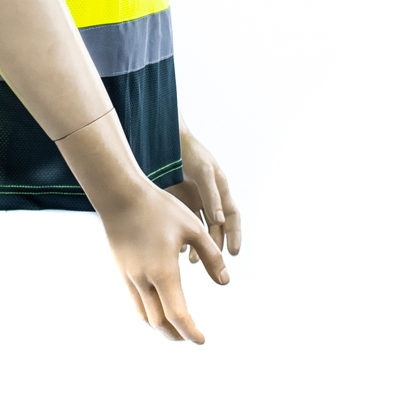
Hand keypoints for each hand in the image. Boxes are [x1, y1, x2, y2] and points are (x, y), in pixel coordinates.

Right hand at [100, 180, 229, 343]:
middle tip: (190, 336)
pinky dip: (148, 312)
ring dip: (161, 326)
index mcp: (164, 271)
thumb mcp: (192, 227)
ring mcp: (129, 277)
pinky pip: (134, 302)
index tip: (202, 339)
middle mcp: (144, 280)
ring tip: (175, 326)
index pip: (178, 316)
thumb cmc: (159, 208)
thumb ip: (210, 256)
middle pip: (160, 323)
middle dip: (176, 335)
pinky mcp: (121, 270)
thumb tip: (225, 281)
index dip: (190, 332)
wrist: (120, 195)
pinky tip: (158, 305)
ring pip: (144, 316)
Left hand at [165, 127, 241, 262]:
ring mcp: (193, 199)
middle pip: (215, 227)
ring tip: (191, 259)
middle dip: (214, 245)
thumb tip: (219, 221)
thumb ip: (212, 195)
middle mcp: (209, 197)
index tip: (233, 253)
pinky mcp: (177, 200)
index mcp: (221, 190)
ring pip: (198, 228)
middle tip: (209, 261)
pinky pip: (182, 222)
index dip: (235, 234)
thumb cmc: (190, 152)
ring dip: (197, 243)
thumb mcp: (204, 171)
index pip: (232, 217)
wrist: (166, 139)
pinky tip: (176, 246)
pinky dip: (181, 234)